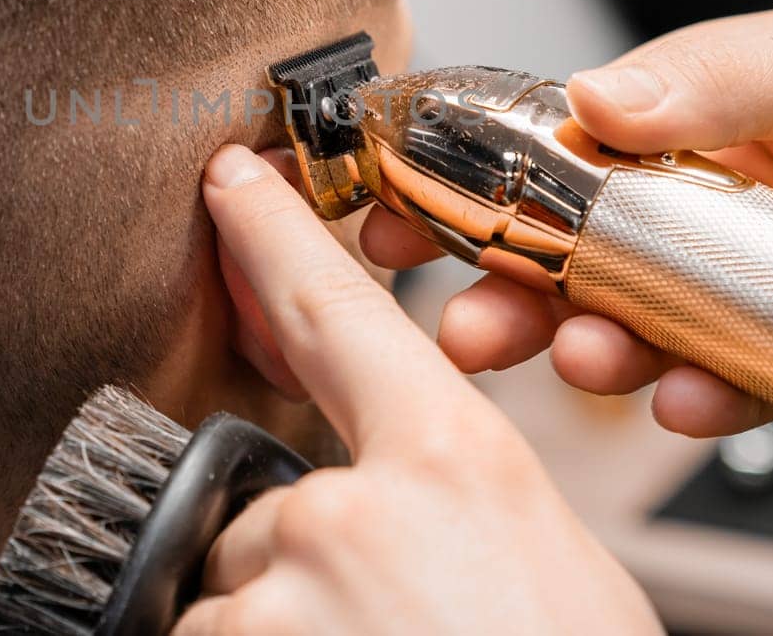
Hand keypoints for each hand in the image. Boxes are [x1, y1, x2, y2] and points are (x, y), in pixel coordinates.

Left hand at [175, 145, 660, 635]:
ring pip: (225, 605)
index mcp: (453, 467)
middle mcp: (349, 518)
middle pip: (260, 513)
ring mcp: (273, 603)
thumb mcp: (548, 567)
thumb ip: (451, 502)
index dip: (272, 233)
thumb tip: (383, 497)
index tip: (224, 179)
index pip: (340, 311)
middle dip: (291, 571)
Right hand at [364, 0, 772, 436]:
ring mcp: (757, 285)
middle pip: (574, 252)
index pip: (559, 145)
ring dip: (589, 348)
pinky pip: (731, 392)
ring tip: (578, 353)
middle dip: (504, 285)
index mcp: (703, 113)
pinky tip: (688, 399)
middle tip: (463, 313)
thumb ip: (726, 72)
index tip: (412, 202)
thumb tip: (597, 91)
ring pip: (636, 328)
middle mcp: (716, 203)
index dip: (479, 177)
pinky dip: (698, 402)